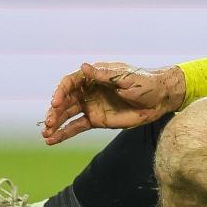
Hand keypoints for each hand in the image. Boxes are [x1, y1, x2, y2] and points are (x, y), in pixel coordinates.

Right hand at [41, 62, 185, 144]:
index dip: (60, 92)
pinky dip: (64, 133)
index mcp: (94, 76)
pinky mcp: (96, 120)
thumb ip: (105, 76)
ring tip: (46, 134)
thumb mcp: (126, 78)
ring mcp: (91, 106)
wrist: (160, 100)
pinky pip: (76, 127)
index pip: (70, 82)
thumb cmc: (145, 83)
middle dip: (55, 111)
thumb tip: (84, 66)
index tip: (55, 103)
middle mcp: (88, 90)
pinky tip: (51, 140)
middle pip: (65, 100)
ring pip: (68, 114)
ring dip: (56, 123)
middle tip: (49, 122)